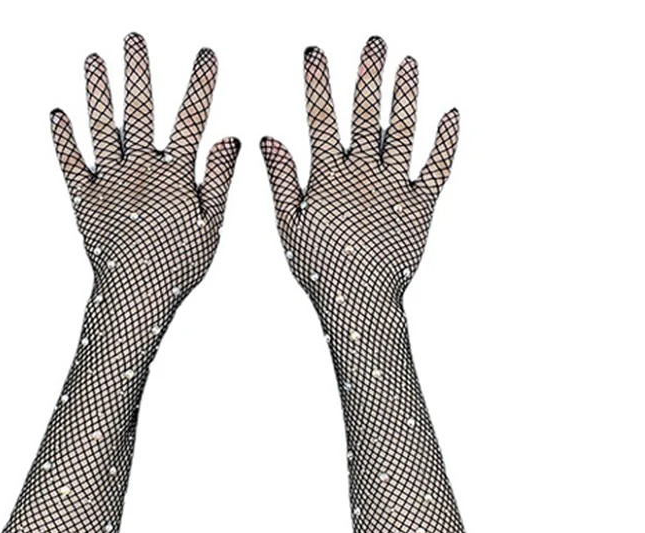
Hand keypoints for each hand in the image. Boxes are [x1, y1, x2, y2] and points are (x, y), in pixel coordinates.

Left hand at [50, 32, 239, 309]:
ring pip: (101, 129)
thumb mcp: (212, 226)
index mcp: (175, 176)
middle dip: (137, 72)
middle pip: (138, 112)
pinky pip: (70, 165)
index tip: (205, 54)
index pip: (191, 120)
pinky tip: (57, 114)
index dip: (199, 85)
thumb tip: (231, 137)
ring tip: (93, 60)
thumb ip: (219, 179)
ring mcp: (108, 184)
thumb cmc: (178, 266)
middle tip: (133, 38)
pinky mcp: (84, 201)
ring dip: (97, 93)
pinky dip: (63, 140)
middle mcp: (139, 171)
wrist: (136, 296)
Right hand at [260, 37, 458, 313]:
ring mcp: (395, 189)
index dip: (318, 83)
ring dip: (406, 95)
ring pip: (403, 132)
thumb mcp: (288, 226)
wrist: (359, 302)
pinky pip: (438, 168)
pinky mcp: (421, 207)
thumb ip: (280, 180)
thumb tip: (268, 138)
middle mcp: (364, 176)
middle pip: (367, 115)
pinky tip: (451, 114)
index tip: (315, 52)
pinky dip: (446, 141)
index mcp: (328, 179)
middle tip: (375, 41)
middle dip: (369, 75)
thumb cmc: (319, 270)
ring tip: (409, 63)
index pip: (320, 119)